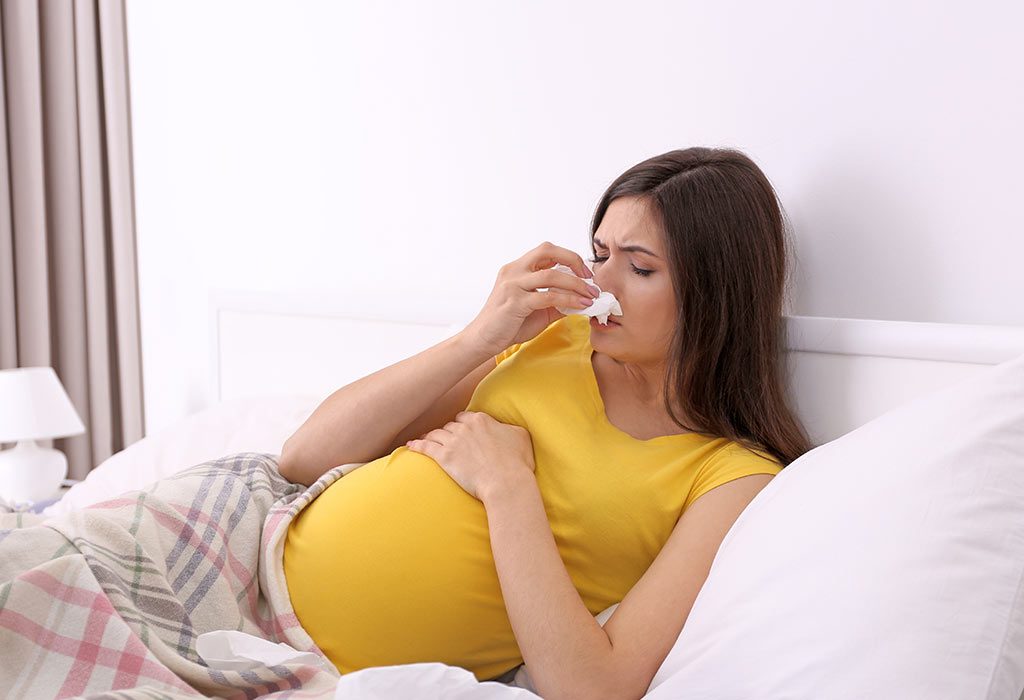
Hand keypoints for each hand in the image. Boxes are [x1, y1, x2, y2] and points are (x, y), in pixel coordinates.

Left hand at [404, 411, 535, 501]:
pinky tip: (410, 446)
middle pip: (450, 425)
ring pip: (436, 434)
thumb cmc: (517, 463)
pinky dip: (416, 445)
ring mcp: (453, 442)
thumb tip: (505, 427)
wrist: (506, 483)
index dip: (463, 424)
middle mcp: (465, 427)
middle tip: (444, 438)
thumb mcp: (521, 436)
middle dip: (447, 431)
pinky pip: (425, 447)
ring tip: (424, 439)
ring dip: (430, 436)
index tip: (461, 430)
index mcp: (481, 420)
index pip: (465, 417)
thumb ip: (509, 427)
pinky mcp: (444, 458)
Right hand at [460, 241, 598, 355]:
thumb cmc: (508, 325)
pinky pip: (548, 296)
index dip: (569, 257)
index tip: (585, 273)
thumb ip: (556, 301)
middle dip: (573, 260)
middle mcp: (513, 271)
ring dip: (576, 284)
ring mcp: (512, 285)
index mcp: (516, 268)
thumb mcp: (537, 310)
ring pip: (551, 274)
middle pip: (547, 250)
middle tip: (589, 277)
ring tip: (590, 295)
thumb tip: (583, 299)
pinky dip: (569, 300)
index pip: (546, 251)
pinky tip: (581, 306)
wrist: (483, 340)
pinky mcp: (515, 302)